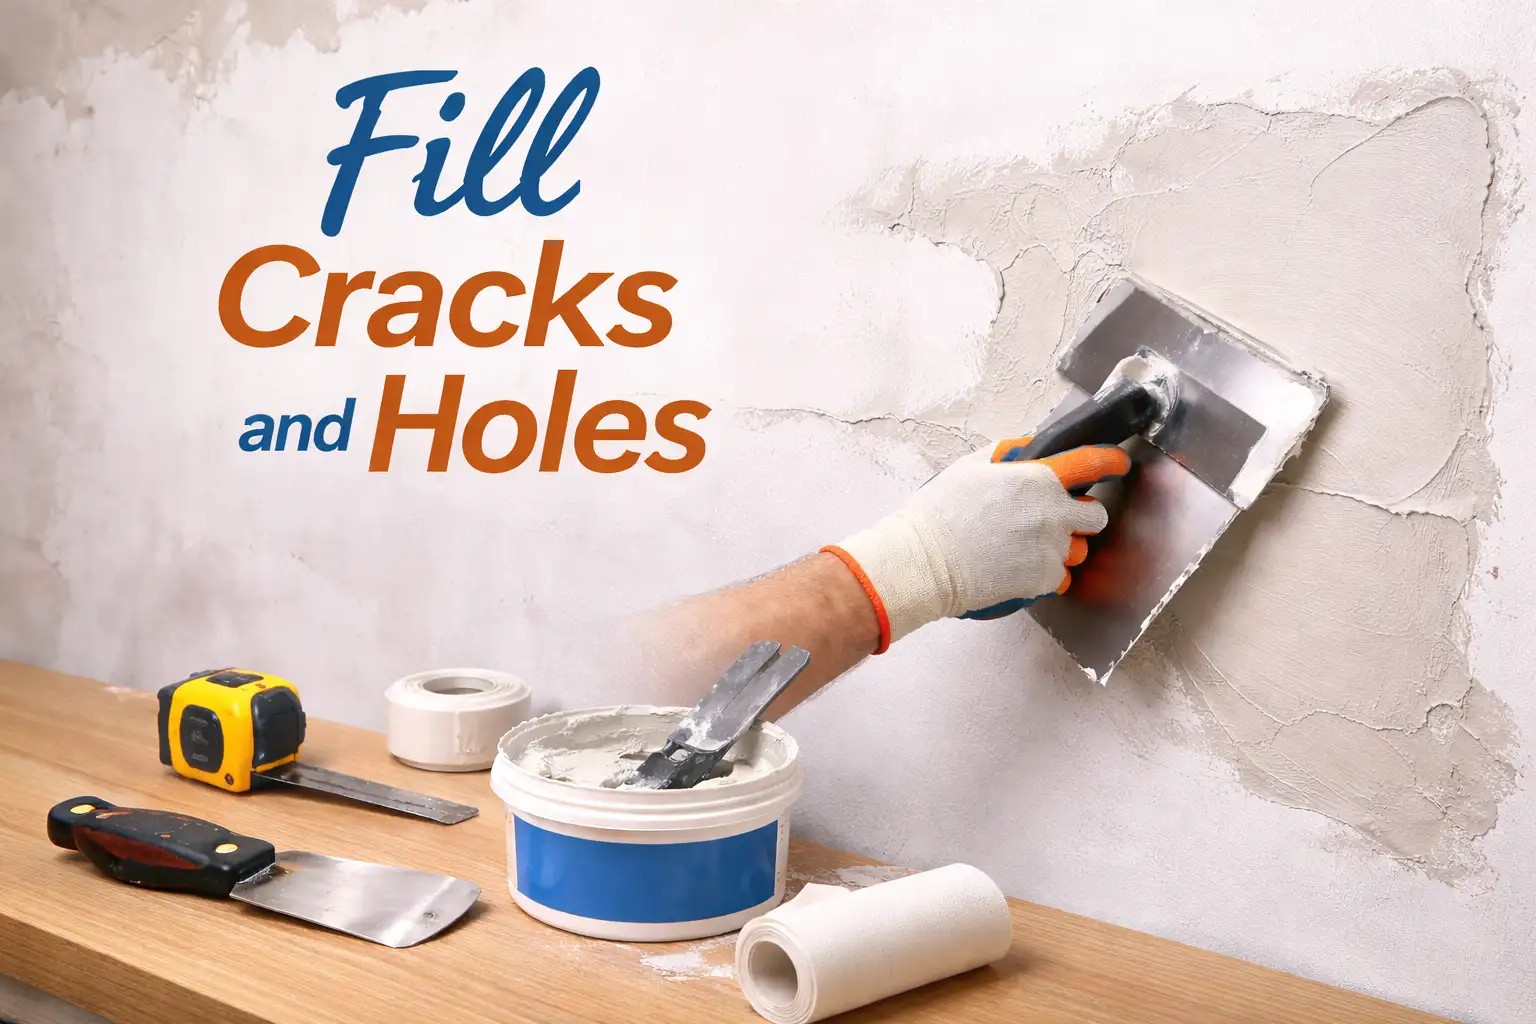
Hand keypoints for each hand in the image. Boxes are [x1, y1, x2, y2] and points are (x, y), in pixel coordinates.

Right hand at [822, 436, 1130, 652]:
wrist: (925, 563)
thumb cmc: (939, 514)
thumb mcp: (969, 468)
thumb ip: (1005, 453)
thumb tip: (1025, 448)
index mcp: (1039, 479)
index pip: (1092, 464)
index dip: (1111, 462)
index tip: (1117, 464)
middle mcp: (1054, 514)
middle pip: (1096, 515)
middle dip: (1083, 515)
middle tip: (1057, 518)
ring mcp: (1053, 549)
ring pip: (1081, 549)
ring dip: (1065, 547)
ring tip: (1031, 548)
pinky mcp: (1046, 580)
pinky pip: (1063, 577)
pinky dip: (1048, 573)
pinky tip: (1022, 568)